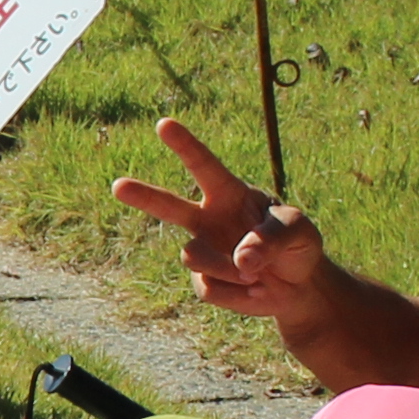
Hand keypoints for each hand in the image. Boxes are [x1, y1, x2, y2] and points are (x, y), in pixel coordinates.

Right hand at [110, 118, 328, 321]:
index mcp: (230, 194)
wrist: (299, 287)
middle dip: (144, 196)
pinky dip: (237, 294)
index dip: (185, 146)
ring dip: (226, 268)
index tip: (163, 124)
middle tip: (118, 186)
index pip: (205, 167)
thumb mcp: (300, 232)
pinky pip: (209, 288)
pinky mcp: (203, 283)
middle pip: (169, 206)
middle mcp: (208, 219)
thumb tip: (240, 261)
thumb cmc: (298, 246)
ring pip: (193, 256)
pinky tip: (253, 290)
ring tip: (257, 276)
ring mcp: (203, 251)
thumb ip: (273, 239)